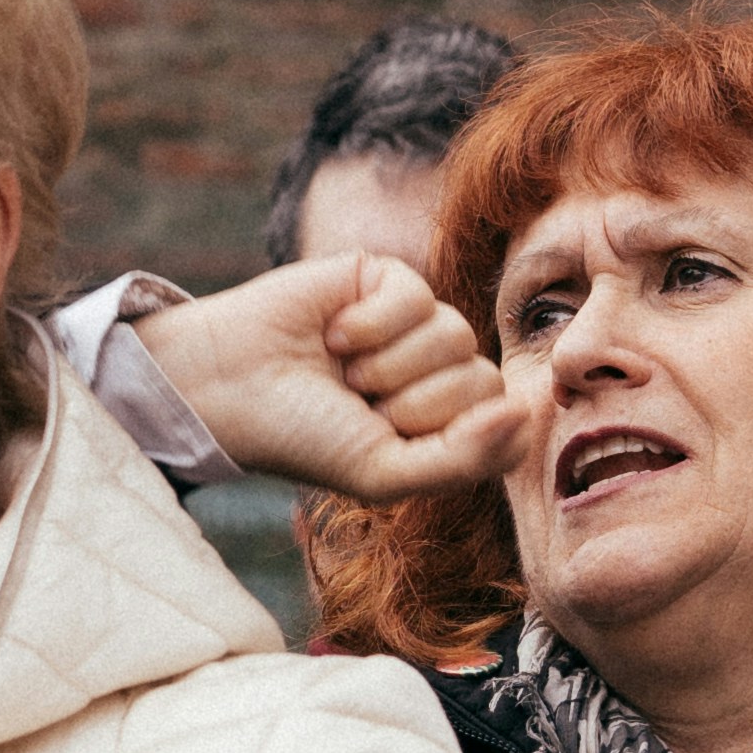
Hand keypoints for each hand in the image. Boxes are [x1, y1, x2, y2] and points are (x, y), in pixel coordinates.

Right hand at [133, 256, 521, 499]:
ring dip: (386, 362)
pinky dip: (370, 322)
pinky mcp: (387, 279)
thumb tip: (525, 411)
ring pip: (454, 334)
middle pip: (481, 379)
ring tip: (342, 368)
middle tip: (356, 402)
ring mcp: (415, 324)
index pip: (500, 423)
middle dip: (412, 400)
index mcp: (443, 425)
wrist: (227, 385)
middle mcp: (436, 373)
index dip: (443, 434)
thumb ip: (465, 459)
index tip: (387, 439)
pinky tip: (333, 332)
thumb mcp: (383, 474)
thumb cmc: (301, 436)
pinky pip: (418, 295)